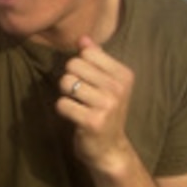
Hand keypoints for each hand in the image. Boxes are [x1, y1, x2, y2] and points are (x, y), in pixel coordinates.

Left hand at [56, 36, 134, 171]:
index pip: (86, 53)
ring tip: (78, 106)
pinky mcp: (92, 121)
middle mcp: (118, 88)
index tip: (89, 82)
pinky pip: (62, 103)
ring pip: (66, 83)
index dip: (79, 66)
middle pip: (73, 65)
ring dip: (65, 95)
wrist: (109, 148)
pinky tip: (75, 117)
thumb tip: (82, 38)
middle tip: (80, 96)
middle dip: (69, 79)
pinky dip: (63, 110)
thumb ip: (95, 59)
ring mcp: (107, 105)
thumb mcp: (106, 83)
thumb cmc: (104, 111)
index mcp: (124, 75)